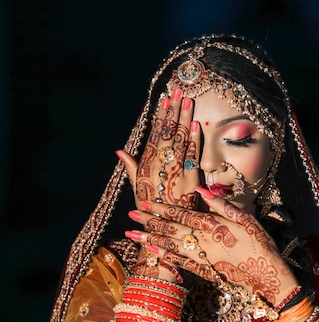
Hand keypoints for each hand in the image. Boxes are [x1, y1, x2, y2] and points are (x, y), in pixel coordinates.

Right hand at [117, 90, 200, 209]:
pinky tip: (196, 125)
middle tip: (179, 91)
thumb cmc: (150, 209)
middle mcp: (158, 167)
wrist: (163, 230)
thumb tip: (119, 150)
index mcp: (145, 166)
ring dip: (184, 119)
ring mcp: (174, 173)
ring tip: (188, 101)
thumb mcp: (137, 188)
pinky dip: (193, 141)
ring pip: (180, 141)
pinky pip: (191, 157)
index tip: (164, 99)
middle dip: (173, 111)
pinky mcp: (188, 180)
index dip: (160, 116)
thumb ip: (131, 168)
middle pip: (167, 133)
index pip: (154, 135)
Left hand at [126, 191, 298, 307]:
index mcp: (212, 226)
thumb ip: (222, 205)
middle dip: (149, 221)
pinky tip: (153, 252)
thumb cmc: (260, 244)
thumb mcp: (245, 219)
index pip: (181, 214)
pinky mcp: (205, 271)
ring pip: (170, 246)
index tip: (144, 202)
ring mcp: (202, 258)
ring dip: (150, 239)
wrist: (268, 275)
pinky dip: (165, 257)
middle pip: (170, 229)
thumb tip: (200, 190)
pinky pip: (180, 263)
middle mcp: (203, 241)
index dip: (161, 208)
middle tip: (131, 214)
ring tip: (131, 235)